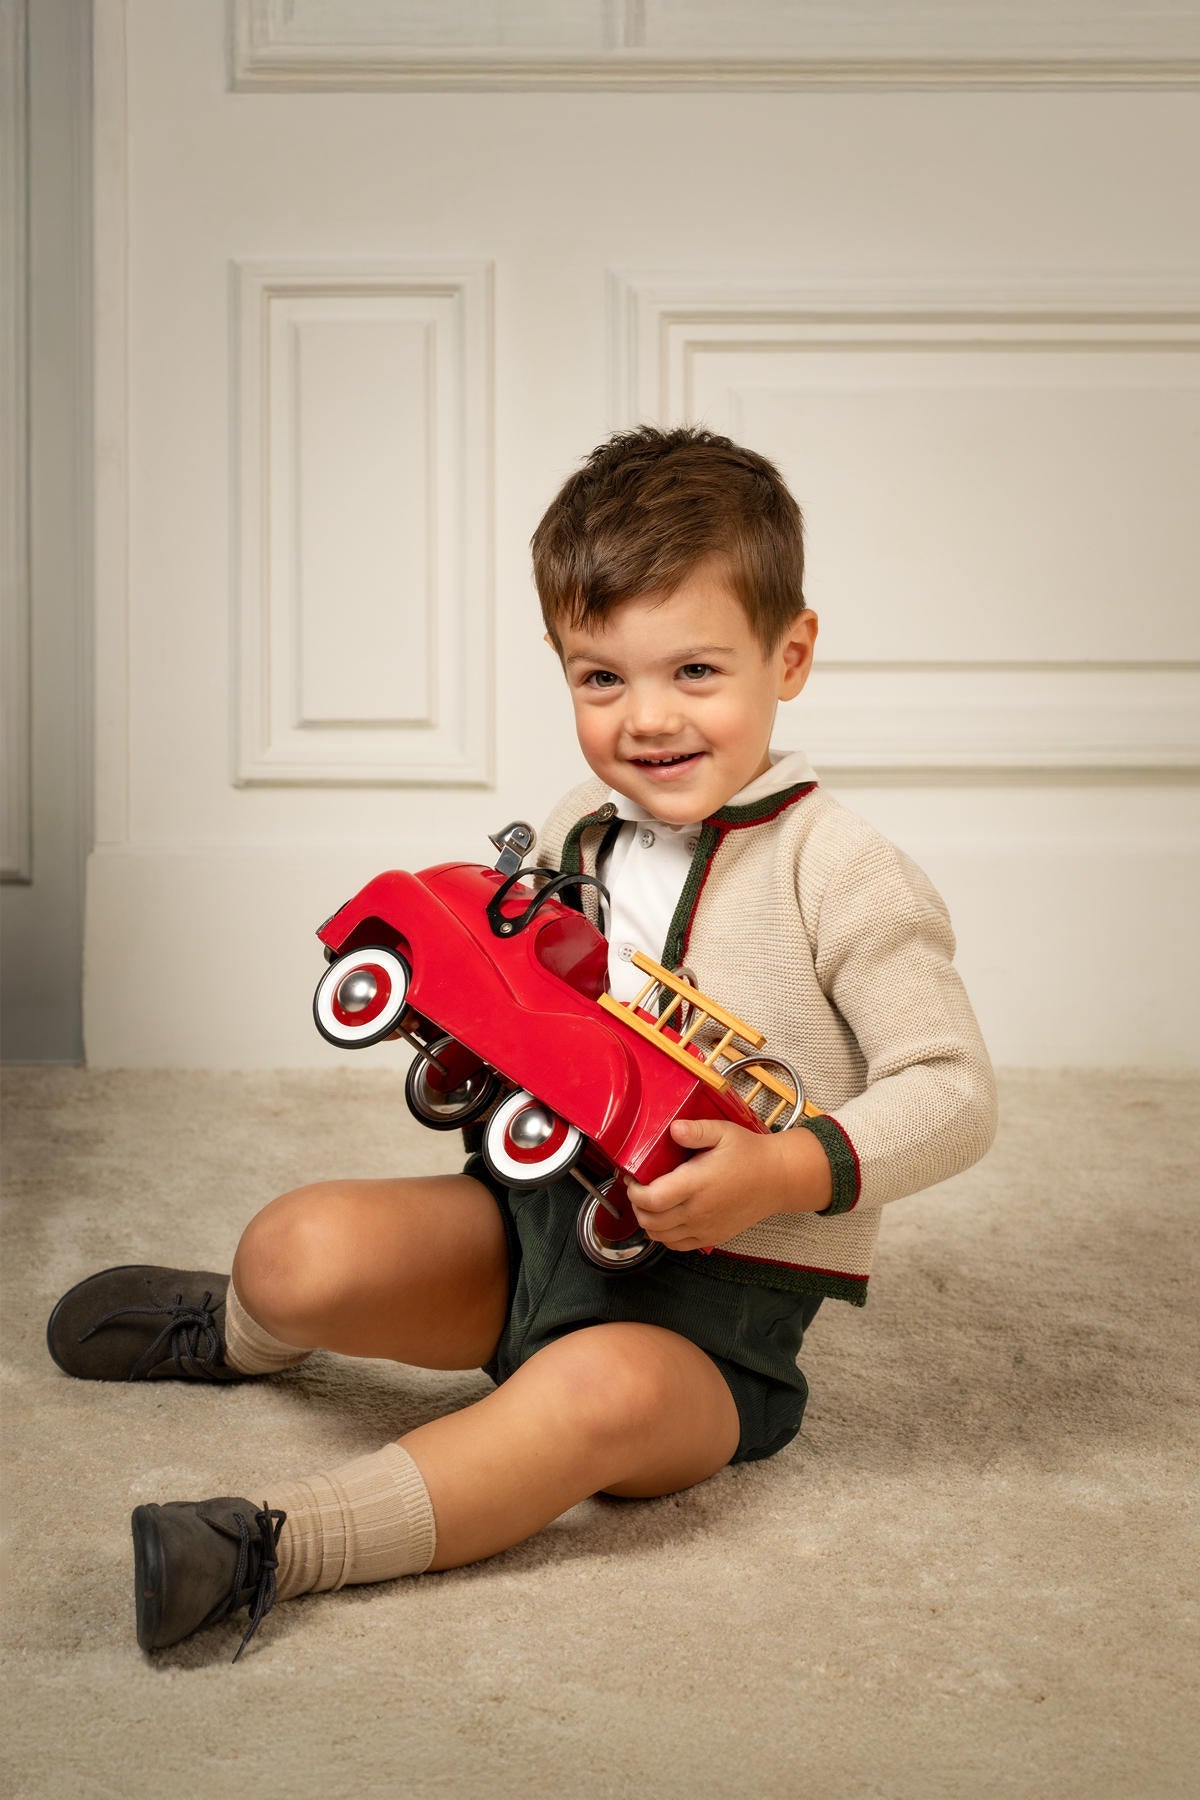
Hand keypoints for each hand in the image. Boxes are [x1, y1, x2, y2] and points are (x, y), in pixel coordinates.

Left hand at [625, 1117, 832, 1251]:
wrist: (778, 1179)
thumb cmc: (750, 1154)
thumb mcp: (724, 1132)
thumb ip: (696, 1130)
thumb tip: (673, 1128)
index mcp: (698, 1184)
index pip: (651, 1199)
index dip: (634, 1191)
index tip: (633, 1177)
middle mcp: (698, 1211)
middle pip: (650, 1221)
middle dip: (636, 1205)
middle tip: (638, 1187)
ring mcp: (705, 1228)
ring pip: (660, 1237)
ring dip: (648, 1221)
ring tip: (651, 1202)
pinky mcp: (712, 1238)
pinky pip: (677, 1245)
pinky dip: (664, 1235)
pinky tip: (667, 1218)